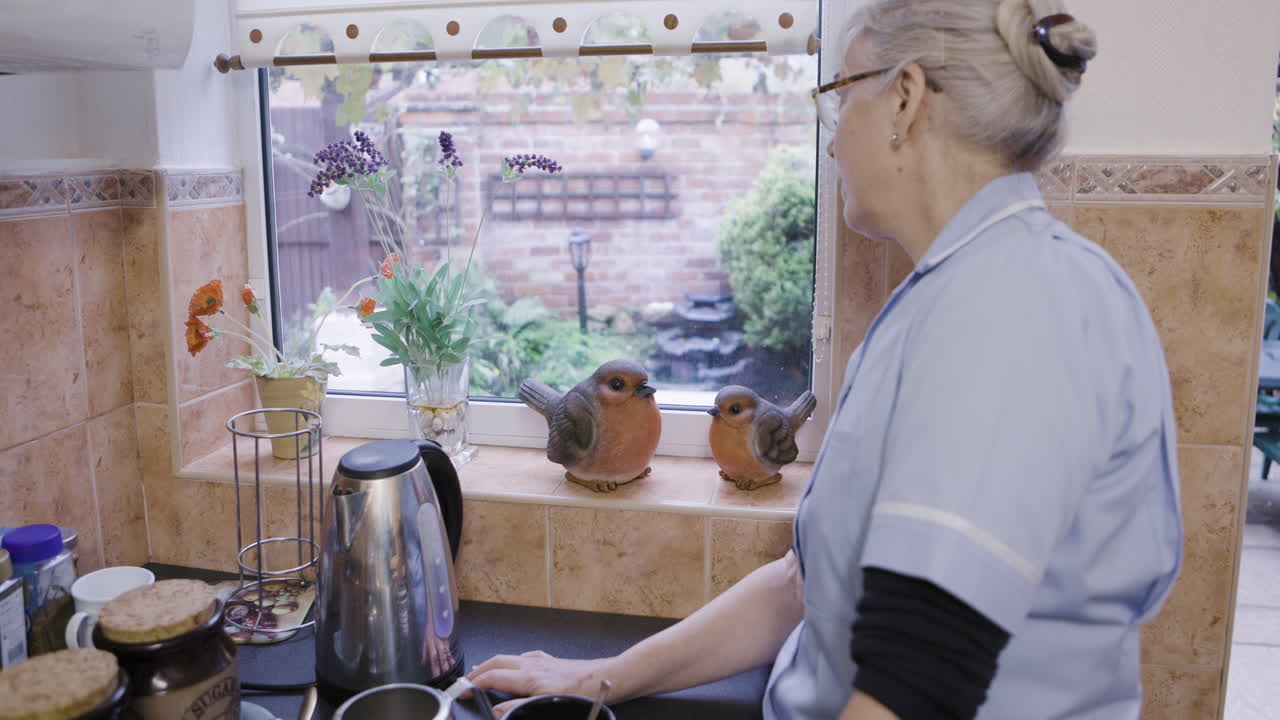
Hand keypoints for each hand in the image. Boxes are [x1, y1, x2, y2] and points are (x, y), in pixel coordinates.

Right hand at [467, 650, 612, 716]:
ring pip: (510, 658)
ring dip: (493, 665)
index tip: (461, 692)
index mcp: (529, 676)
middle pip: (497, 662)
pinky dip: (513, 662)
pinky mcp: (552, 662)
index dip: (473, 684)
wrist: (608, 676)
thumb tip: (496, 711)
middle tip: (466, 682)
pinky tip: (517, 667)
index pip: (492, 677)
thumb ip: (519, 707)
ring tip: (483, 673)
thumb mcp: (548, 704)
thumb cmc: (583, 691)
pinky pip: (526, 658)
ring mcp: (543, 661)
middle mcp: (533, 664)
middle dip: (478, 671)